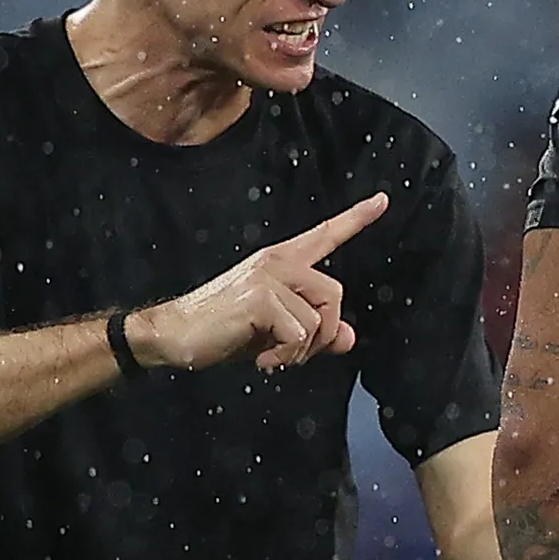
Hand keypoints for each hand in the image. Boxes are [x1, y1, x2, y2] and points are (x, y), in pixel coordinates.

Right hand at [133, 193, 387, 374]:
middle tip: (292, 352)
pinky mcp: (260, 298)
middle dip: (323, 333)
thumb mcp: (276, 334)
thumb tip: (348, 338)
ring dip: (302, 350)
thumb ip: (314, 333)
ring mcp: (268, 277)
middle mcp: (277, 262)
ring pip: (319, 320)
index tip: (384, 200)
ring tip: (271, 354)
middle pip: (335, 294)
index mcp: (282, 262)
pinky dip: (286, 357)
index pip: (325, 235)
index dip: (356, 219)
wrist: (174, 335)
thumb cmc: (223, 332)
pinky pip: (300, 334)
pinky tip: (262, 359)